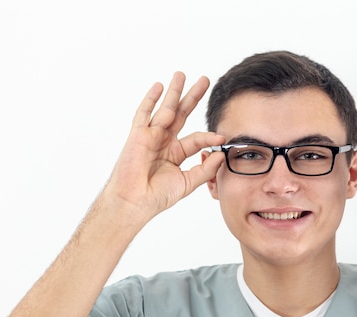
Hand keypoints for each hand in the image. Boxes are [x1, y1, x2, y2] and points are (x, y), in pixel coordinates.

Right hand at [103, 72, 225, 224]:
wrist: (135, 202)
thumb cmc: (157, 196)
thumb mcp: (187, 182)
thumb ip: (205, 169)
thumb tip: (220, 154)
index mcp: (176, 153)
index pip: (196, 138)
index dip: (209, 136)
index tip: (221, 137)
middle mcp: (164, 141)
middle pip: (181, 114)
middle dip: (192, 97)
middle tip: (204, 80)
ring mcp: (151, 137)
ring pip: (165, 110)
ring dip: (174, 92)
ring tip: (182, 74)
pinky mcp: (138, 136)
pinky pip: (144, 114)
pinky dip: (150, 100)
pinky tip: (159, 86)